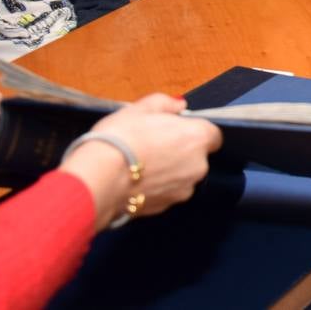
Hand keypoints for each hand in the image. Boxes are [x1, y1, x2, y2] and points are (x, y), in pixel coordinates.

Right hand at [64, 94, 221, 229]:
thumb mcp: (141, 108)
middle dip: (180, 152)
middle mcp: (198, 166)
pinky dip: (157, 187)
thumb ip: (166, 103)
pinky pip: (167, 192)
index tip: (175, 131)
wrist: (98, 178)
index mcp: (198, 138)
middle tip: (153, 145)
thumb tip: (179, 105)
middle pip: (197, 156)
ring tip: (140, 163)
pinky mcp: (166, 207)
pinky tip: (136, 179)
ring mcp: (183, 189)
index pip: (212, 134)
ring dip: (169, 171)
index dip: (193, 132)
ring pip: (182, 176)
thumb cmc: (120, 140)